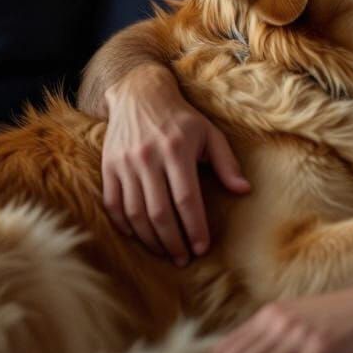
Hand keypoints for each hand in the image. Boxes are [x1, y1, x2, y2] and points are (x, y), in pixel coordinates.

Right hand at [101, 63, 250, 264]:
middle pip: (159, 212)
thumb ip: (226, 163)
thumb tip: (244, 190)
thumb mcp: (209, 133)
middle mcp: (148, 158)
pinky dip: (126, 226)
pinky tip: (141, 237)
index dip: (195, 227)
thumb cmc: (181, 118)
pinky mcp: (108, 167)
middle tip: (185, 258)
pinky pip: (114, 205)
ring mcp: (125, 164)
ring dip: (151, 239)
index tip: (202, 247)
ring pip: (135, 213)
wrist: (139, 94)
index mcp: (177, 150)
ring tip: (167, 253)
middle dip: (173, 241)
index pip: (186, 198)